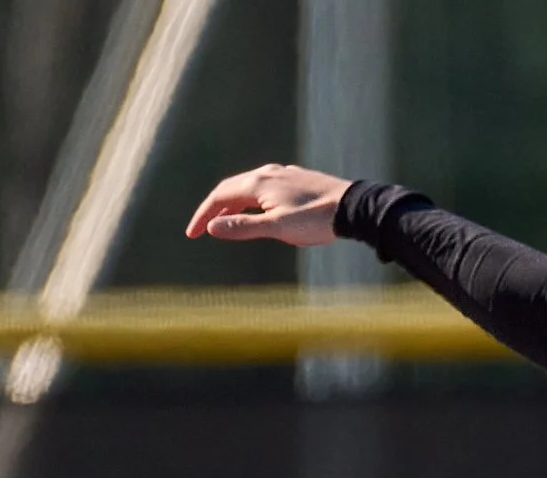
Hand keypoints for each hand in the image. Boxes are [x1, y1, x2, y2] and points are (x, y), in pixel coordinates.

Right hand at [186, 164, 352, 246]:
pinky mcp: (297, 180)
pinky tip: (260, 210)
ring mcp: (282, 175)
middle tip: (204, 229)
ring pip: (249, 188)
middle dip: (215, 209)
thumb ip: (244, 227)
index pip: (219, 197)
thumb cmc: (316, 220)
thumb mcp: (277, 228)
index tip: (193, 234)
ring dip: (234, 205)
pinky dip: (253, 201)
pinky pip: (265, 189)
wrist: (353, 207)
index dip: (203, 216)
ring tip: (227, 222)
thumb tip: (212, 228)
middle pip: (231, 189)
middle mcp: (266, 173)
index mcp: (256, 183)